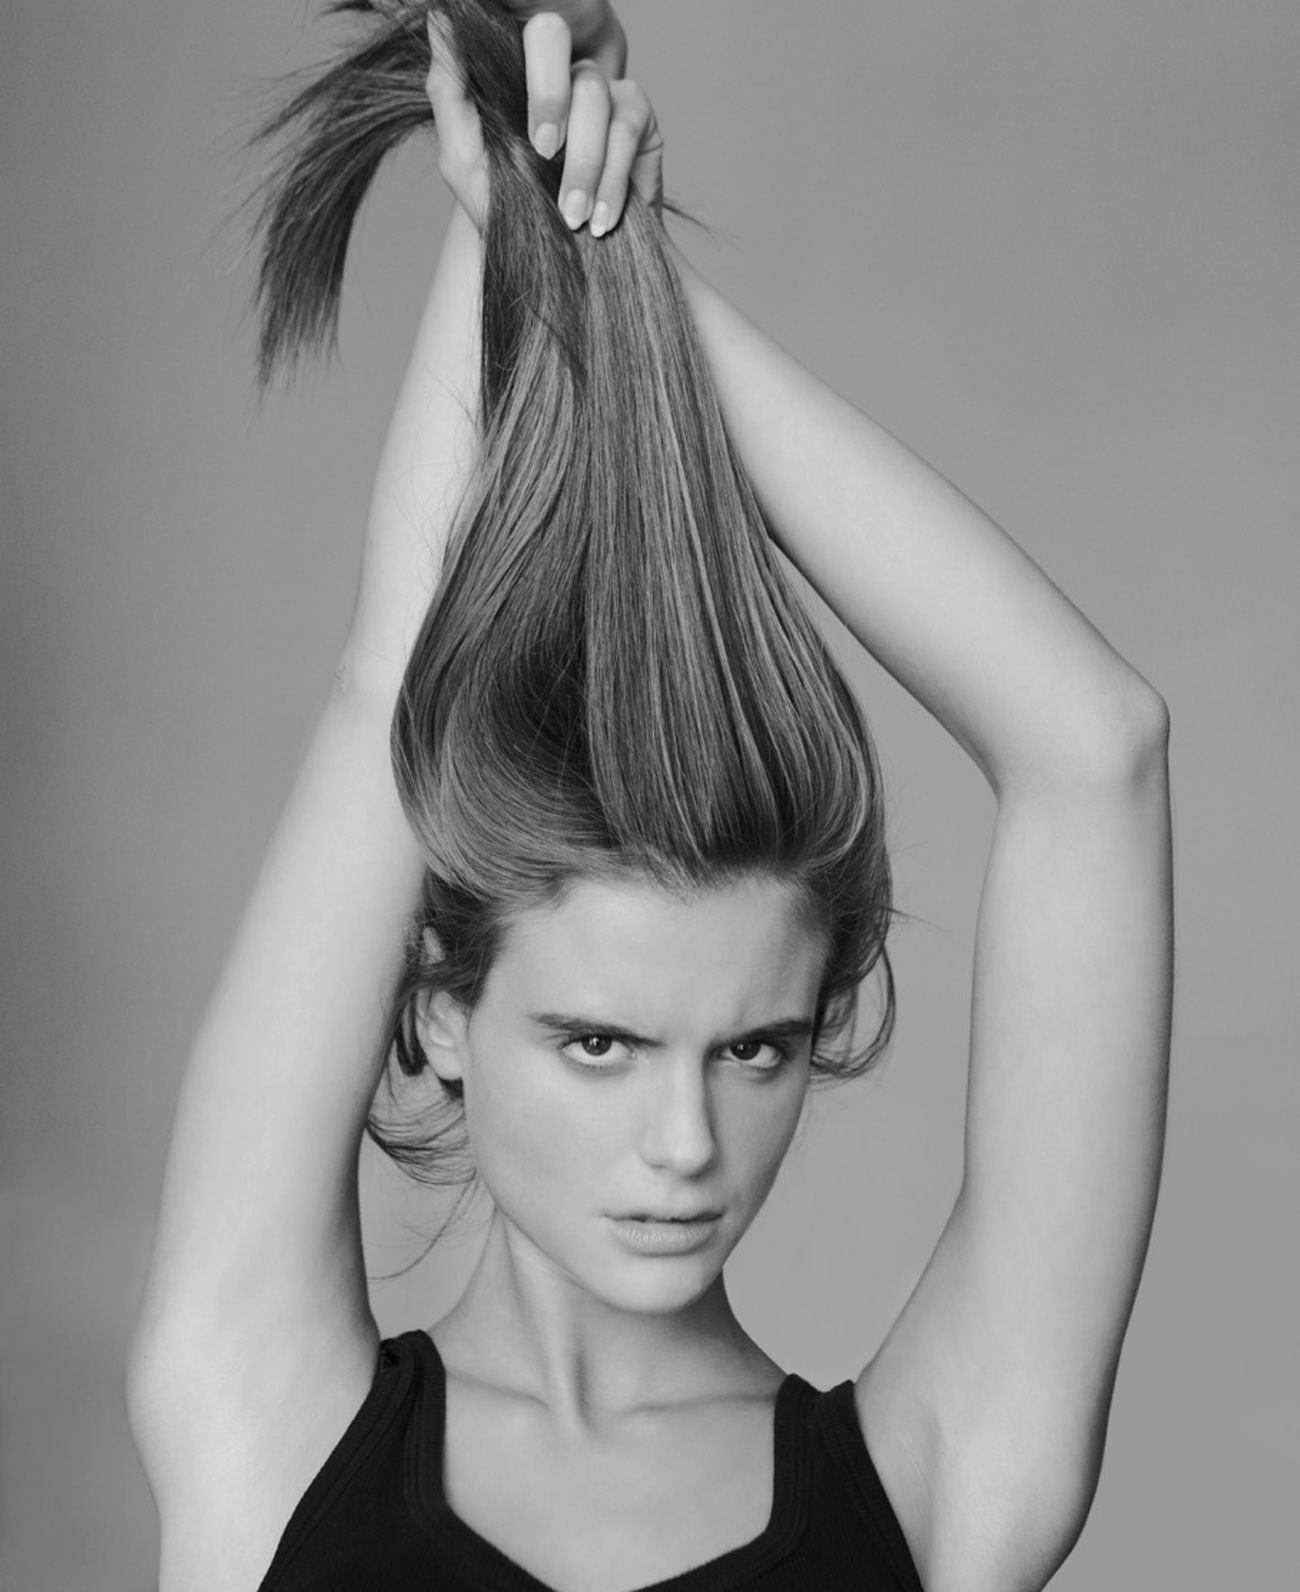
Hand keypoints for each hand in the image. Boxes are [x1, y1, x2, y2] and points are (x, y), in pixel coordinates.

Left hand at [426, 4, 661, 238]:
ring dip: (586, 165)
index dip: (538, 80)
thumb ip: (448, 91)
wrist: (555, 265)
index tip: (534, 143)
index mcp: (522, 71)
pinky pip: (628, 130)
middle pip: (563, 50)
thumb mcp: (463, 158)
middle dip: (555, 110)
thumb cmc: (507, 209)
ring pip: (596, 95)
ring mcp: (604, 93)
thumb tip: (441, 20)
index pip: (529, 35)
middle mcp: (564, 72)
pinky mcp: (639, 123)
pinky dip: (614, 179)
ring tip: (575, 217)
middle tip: (548, 161)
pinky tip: (602, 219)